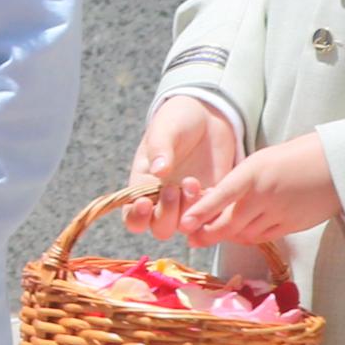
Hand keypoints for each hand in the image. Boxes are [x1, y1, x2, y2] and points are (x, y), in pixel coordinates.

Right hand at [123, 96, 243, 238]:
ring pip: (185, 226)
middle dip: (166, 214)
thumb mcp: (165, 128)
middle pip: (159, 228)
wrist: (209, 116)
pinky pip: (211, 217)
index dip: (137, 217)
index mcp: (142, 184)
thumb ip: (160, 147)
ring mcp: (189, 202)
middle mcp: (163, 200)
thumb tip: (158, 170)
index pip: (132, 215)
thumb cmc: (177, 120)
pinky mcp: (212, 200)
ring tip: (193, 183)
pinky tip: (212, 188)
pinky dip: (211, 210)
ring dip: (188, 211)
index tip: (145, 202)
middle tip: (173, 189)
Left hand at [180, 133, 343, 246]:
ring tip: (216, 234)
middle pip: (230, 223)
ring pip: (245, 233)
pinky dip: (249, 238)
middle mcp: (265, 194)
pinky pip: (263, 237)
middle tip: (194, 238)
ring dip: (229, 236)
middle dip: (209, 233)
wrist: (338, 164)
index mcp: (254, 171)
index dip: (202, 211)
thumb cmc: (295, 157)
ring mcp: (280, 212)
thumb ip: (240, 181)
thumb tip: (214, 200)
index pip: (223, 195)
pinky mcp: (293, 225)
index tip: (184, 223)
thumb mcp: (262, 160)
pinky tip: (242, 234)